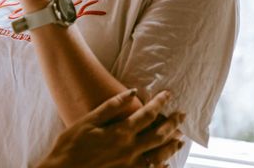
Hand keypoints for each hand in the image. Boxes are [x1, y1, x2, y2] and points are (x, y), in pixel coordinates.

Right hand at [38, 90, 185, 167]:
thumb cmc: (71, 145)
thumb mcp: (88, 121)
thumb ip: (111, 106)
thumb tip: (131, 92)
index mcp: (120, 132)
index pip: (148, 114)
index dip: (160, 103)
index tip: (169, 94)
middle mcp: (130, 149)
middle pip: (159, 134)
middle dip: (173, 123)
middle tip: (182, 115)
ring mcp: (131, 166)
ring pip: (159, 154)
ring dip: (171, 145)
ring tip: (180, 139)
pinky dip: (161, 166)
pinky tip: (165, 163)